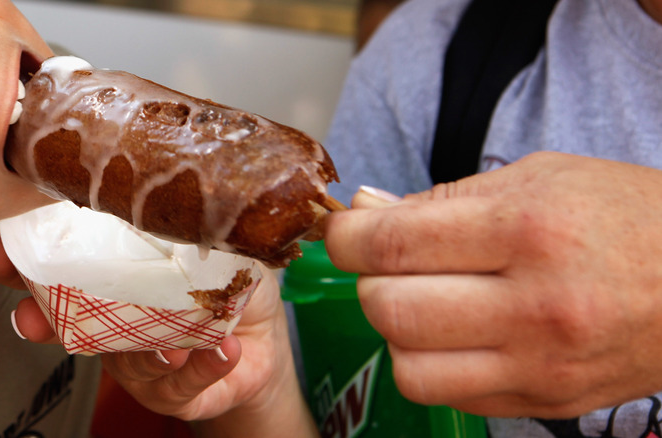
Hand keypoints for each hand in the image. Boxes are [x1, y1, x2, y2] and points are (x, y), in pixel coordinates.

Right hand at [0, 233, 315, 436]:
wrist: (266, 338)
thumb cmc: (231, 286)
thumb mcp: (217, 244)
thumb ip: (194, 222)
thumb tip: (187, 183)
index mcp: (118, 281)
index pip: (62, 270)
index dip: (23, 263)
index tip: (0, 248)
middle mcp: (118, 324)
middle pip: (65, 326)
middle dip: (39, 321)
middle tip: (29, 316)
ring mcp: (142, 362)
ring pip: (126, 363)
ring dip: (145, 351)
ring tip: (170, 342)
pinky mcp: (176, 393)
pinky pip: (182, 385)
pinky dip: (201, 369)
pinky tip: (219, 351)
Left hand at [324, 151, 661, 418]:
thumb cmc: (622, 216)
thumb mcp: (538, 178)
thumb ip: (444, 199)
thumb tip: (367, 212)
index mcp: (527, 229)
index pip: (395, 244)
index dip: (347, 237)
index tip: (342, 231)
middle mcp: (533, 304)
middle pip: (391, 309)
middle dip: (368, 282)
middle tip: (387, 264)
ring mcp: (540, 364)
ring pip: (409, 366)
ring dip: (397, 330)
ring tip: (424, 301)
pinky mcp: (545, 402)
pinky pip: (449, 395)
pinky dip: (432, 362)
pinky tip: (457, 333)